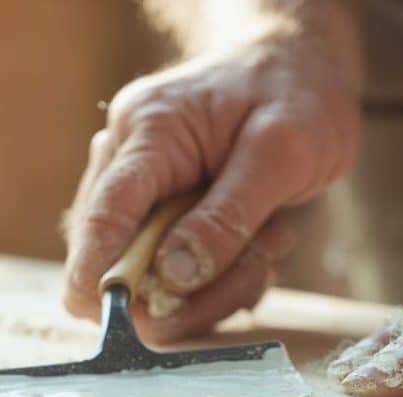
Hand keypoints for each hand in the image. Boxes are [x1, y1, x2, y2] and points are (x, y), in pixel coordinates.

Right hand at [63, 25, 362, 341]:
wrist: (304, 68)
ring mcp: (145, 192)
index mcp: (148, 134)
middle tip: (258, 263)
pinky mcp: (166, 218)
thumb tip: (174, 275)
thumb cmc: (296, 94)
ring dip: (218, 283)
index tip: (112, 321)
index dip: (99, 276)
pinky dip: (225, 278)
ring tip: (271, 239)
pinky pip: (181, 278)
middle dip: (191, 288)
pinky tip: (263, 240)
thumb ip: (229, 214)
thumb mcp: (283, 150)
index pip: (102, 216)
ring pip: (155, 281)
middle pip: (122, 262)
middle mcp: (130, 162)